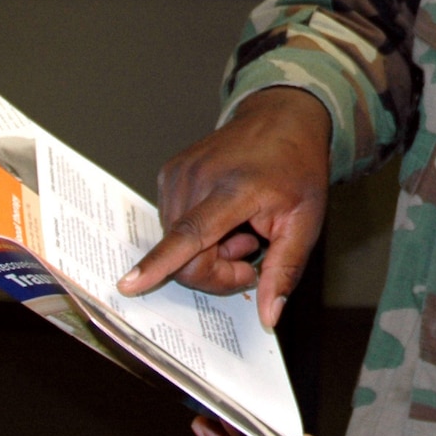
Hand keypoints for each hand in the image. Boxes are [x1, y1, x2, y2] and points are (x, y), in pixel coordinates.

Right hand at [118, 87, 331, 327]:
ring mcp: (179, 173)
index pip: (191, 233)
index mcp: (236, 189)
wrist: (282, 118)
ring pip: (176, 244)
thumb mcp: (305, 223)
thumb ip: (284, 271)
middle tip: (251, 251)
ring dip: (208, 251)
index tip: (129, 284)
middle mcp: (199, 178)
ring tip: (241, 227)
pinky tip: (225, 215)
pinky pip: (173, 225)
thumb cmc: (297, 169)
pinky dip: (197, 233)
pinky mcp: (169, 173)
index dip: (160, 263)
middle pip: (184, 255)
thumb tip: (267, 317)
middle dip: (216, 270)